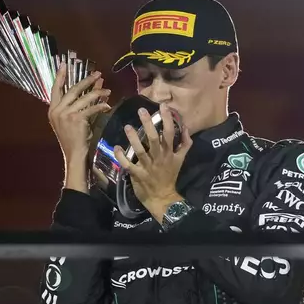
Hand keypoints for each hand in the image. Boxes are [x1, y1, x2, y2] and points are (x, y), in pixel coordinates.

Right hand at [48, 61, 111, 159]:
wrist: (74, 153)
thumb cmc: (74, 137)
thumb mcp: (74, 118)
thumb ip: (82, 102)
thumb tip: (94, 86)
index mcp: (52, 109)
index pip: (55, 89)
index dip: (60, 76)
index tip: (64, 64)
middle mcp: (57, 110)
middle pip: (73, 90)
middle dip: (87, 81)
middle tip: (98, 74)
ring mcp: (65, 114)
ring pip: (84, 98)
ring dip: (97, 93)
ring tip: (107, 90)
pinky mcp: (76, 119)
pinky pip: (90, 108)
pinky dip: (100, 106)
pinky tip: (107, 105)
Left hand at [113, 103, 192, 219]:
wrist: (163, 197)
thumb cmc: (170, 176)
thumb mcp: (181, 159)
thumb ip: (185, 143)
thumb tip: (186, 127)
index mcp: (169, 153)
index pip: (170, 133)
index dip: (167, 119)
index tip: (163, 106)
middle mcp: (159, 157)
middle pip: (154, 139)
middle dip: (148, 124)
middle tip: (141, 110)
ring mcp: (147, 166)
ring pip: (140, 151)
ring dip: (133, 139)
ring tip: (127, 127)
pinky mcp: (137, 175)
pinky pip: (128, 165)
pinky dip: (121, 157)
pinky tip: (117, 147)